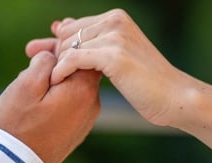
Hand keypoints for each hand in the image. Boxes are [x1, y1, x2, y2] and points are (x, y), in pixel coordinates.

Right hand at [0, 51, 100, 162]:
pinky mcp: (78, 128)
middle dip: (55, 59)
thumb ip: (45, 61)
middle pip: (78, 69)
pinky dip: (58, 93)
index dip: (62, 45)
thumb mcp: (26, 85)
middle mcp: (92, 104)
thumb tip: (54, 55)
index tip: (40, 45)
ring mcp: (86, 118)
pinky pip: (71, 101)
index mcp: (82, 90)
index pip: (82, 53)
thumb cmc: (18, 125)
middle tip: (30, 53)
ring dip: (54, 77)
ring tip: (29, 76)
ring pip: (73, 85)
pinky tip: (38, 95)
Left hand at [26, 9, 181, 126]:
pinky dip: (62, 71)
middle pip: (67, 35)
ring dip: (57, 65)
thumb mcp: (116, 55)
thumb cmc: (145, 81)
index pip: (72, 27)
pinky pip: (74, 59)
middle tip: (42, 71)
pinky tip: (56, 81)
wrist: (173, 96)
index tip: (38, 53)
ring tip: (53, 81)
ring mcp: (115, 36)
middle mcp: (115, 21)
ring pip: (68, 47)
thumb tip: (58, 25)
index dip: (55, 43)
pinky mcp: (114, 55)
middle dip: (53, 54)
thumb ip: (90, 41)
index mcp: (116, 18)